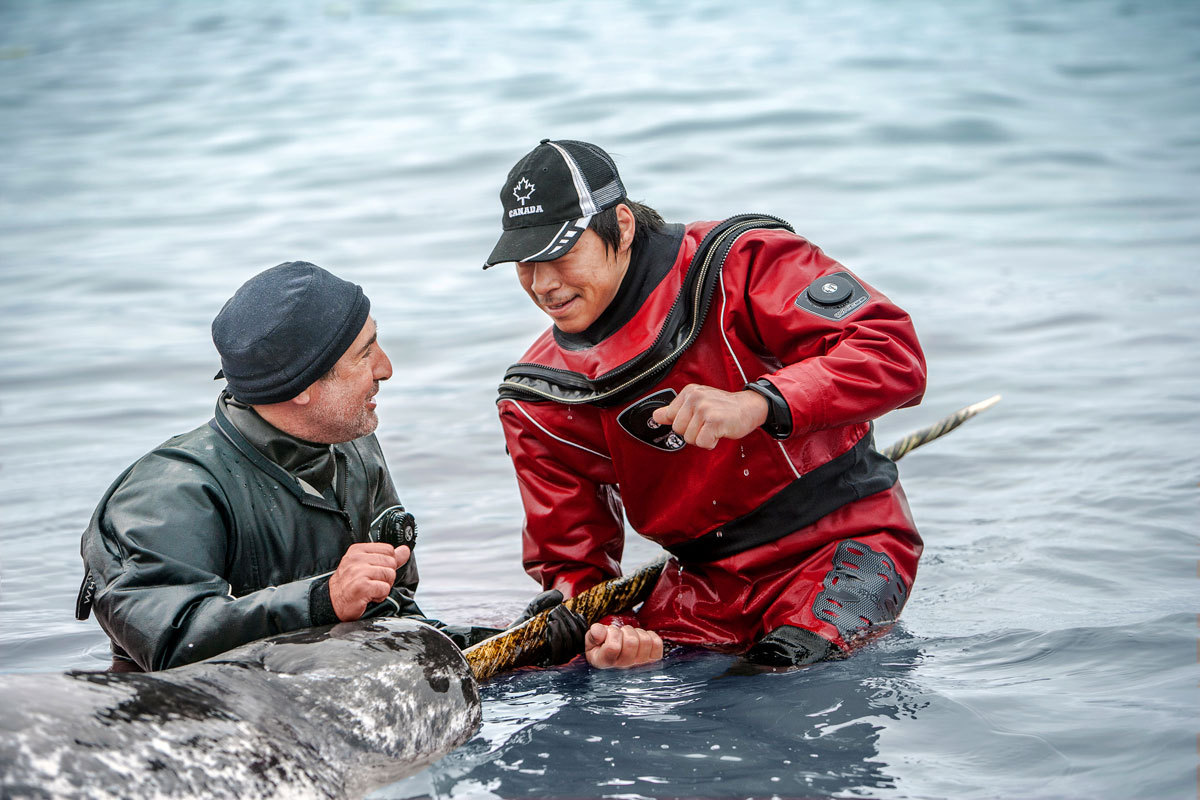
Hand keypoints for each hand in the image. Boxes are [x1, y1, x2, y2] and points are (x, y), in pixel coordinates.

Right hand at [329, 542, 409, 620]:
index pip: (388, 549)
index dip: (387, 563)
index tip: (375, 571)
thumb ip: (387, 557)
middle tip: (372, 583)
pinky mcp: (361, 587)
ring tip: (370, 590)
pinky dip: (380, 596)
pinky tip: (369, 597)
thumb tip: (405, 550)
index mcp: (358, 550)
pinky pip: (385, 588)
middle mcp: (356, 559)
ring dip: (383, 587)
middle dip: (386, 576)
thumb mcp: (366, 566)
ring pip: (390, 575)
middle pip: (391, 563)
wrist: (332, 604)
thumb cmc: (349, 585)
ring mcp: (358, 572)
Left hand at [510, 589, 588, 664]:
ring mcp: (556, 659)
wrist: (507, 637)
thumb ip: (547, 597)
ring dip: (564, 626)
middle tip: (557, 610)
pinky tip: (550, 625)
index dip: (581, 622)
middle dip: (570, 620)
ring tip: (552, 616)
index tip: (572, 612)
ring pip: (571, 645)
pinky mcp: (546, 664)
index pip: (584, 634)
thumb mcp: (536, 606)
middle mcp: (565, 651)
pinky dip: (557, 635)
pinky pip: (558, 653)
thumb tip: (560, 597)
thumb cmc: (525, 622)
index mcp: (568, 639)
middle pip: (578, 638)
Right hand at [584, 623, 662, 668]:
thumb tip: (598, 631)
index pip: (613, 647)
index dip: (612, 633)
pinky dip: (649, 635)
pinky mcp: (653, 661)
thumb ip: (593, 634)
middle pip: (631, 642)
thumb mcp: (592, 640)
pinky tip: (640, 639)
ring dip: (637, 632)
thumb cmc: (602, 646)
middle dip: (625, 630)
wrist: (615, 654)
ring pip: (645, 641)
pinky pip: (657, 643)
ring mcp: (640, 666)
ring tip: (629, 636)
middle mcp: (623, 669)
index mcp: (604, 663)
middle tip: (620, 633)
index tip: (608, 634)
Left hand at [651, 384, 767, 449]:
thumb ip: (675, 410)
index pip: (669, 417)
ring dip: (703, 438)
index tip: (696, 419)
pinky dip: (711, 443)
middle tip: (707, 425)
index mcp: (689, 392)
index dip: (684, 424)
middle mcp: (695, 397)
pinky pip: (702, 443)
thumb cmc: (724, 408)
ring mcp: (705, 408)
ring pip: (689, 438)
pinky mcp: (714, 421)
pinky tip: (719, 432)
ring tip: (714, 428)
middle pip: (678, 430)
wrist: (750, 407)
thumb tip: (655, 416)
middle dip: (692, 432)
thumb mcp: (697, 404)